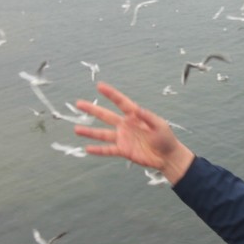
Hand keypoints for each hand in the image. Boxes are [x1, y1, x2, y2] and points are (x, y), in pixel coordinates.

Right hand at [75, 82, 195, 184]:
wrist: (167, 157)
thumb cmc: (166, 138)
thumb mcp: (159, 125)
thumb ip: (148, 117)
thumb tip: (138, 110)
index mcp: (135, 116)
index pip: (120, 102)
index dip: (110, 94)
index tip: (99, 86)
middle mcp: (125, 125)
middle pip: (106, 116)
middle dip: (92, 110)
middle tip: (78, 103)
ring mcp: (123, 138)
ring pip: (103, 134)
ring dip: (90, 132)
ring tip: (76, 129)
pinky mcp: (123, 150)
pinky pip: (108, 150)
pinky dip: (98, 150)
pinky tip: (87, 148)